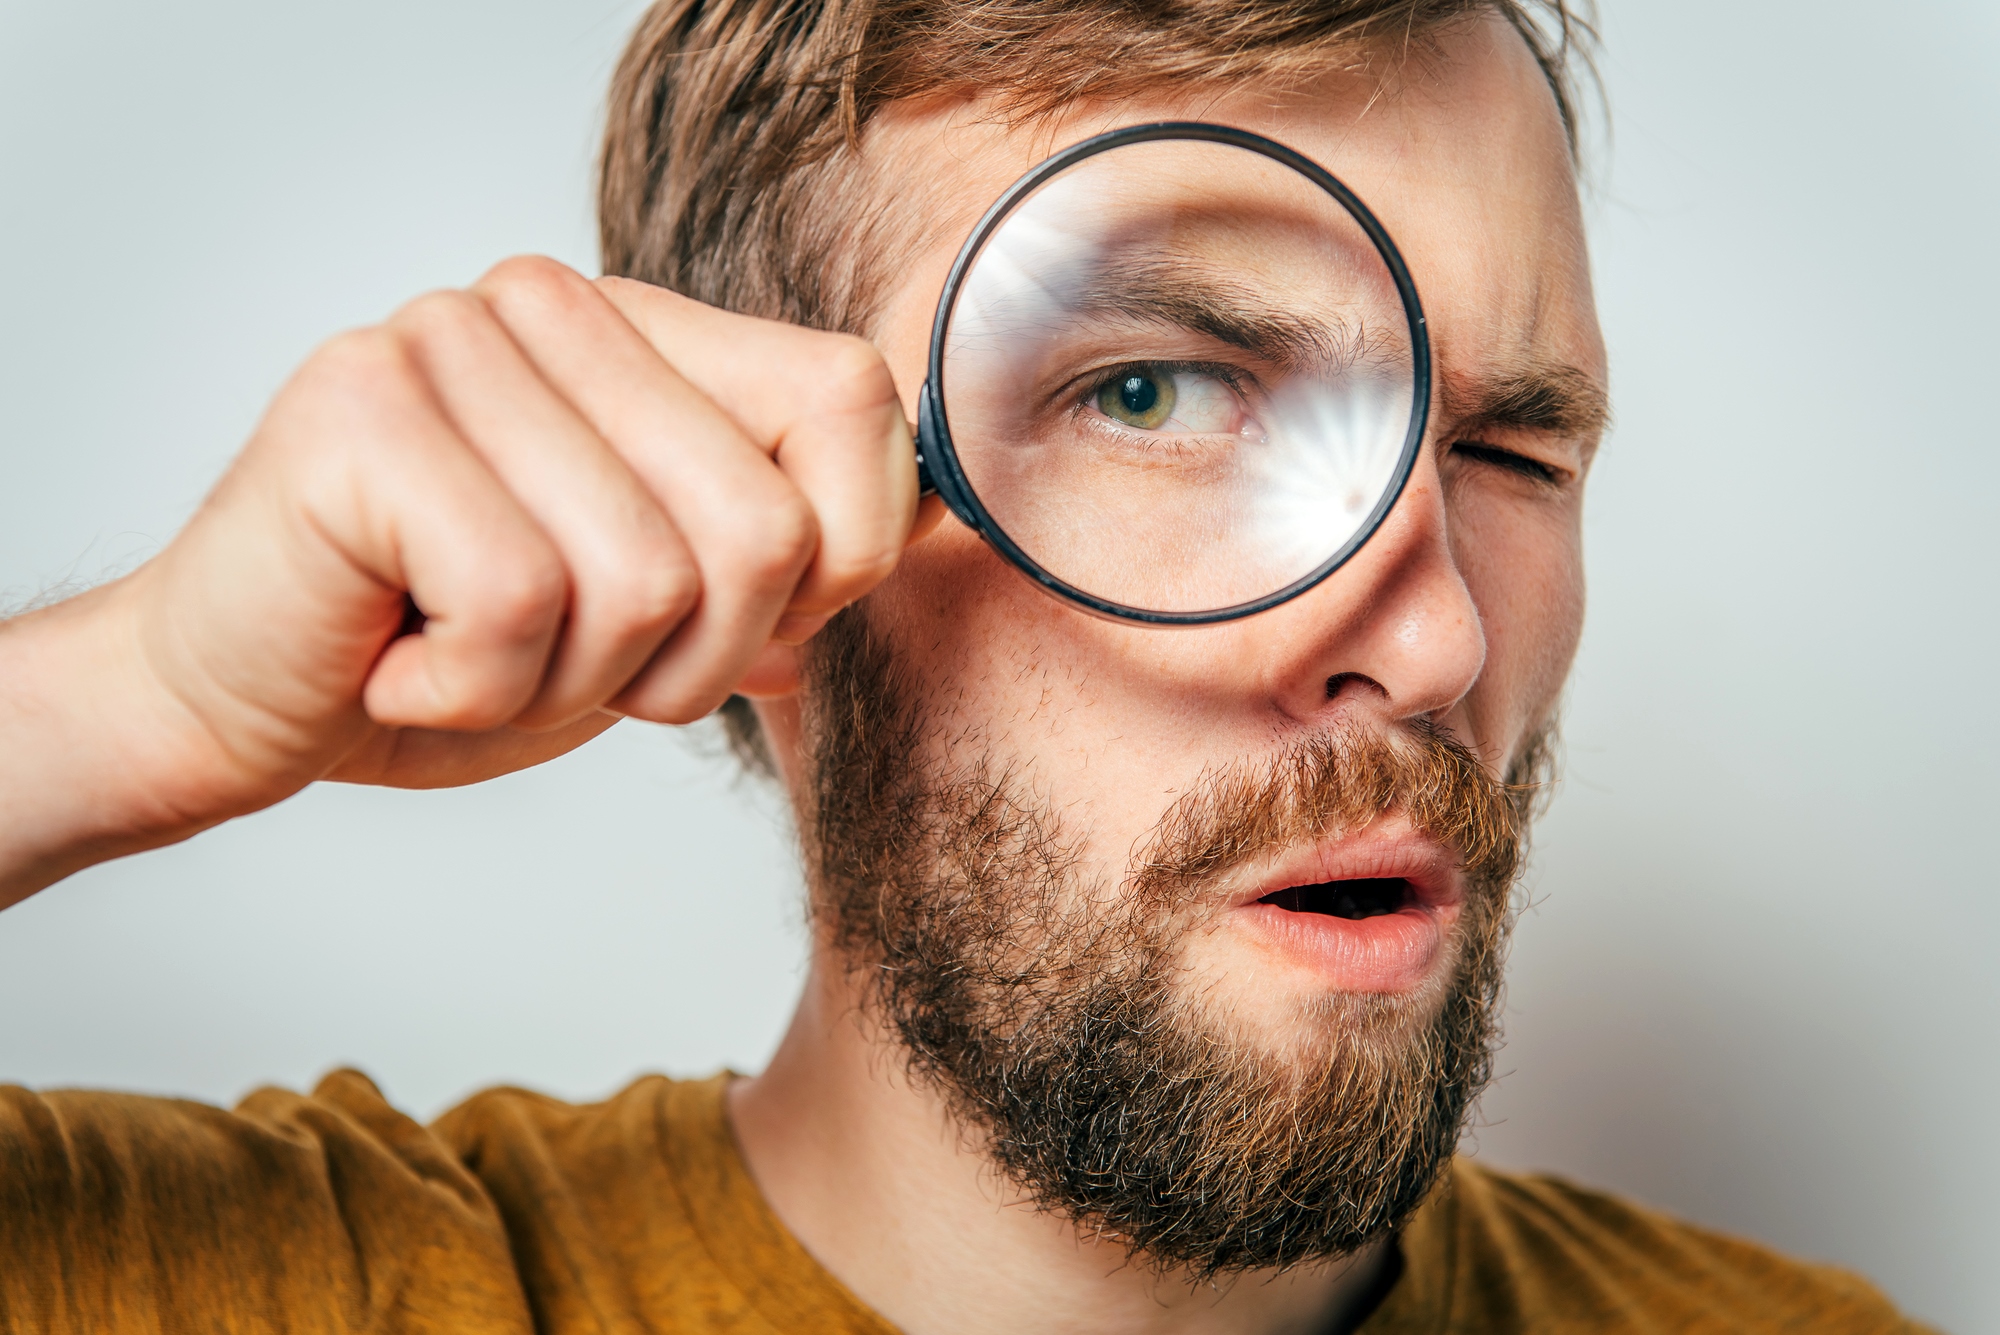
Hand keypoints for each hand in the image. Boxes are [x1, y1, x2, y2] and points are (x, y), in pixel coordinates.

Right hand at [0, 258, 935, 901]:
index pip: (853, 402)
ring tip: (469, 652)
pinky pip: (520, 604)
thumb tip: (948, 510)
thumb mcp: (665, 612)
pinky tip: (402, 659)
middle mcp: (556, 307)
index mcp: (649, 335)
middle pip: (763, 529)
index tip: (734, 628)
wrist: (242, 704)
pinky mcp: (364, 409)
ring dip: (567, 685)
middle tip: (567, 663)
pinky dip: (470, 690)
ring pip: (649, 581)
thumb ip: (791, 551)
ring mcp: (453, 339)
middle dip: (685, 665)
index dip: (836, 559)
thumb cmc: (453, 652)